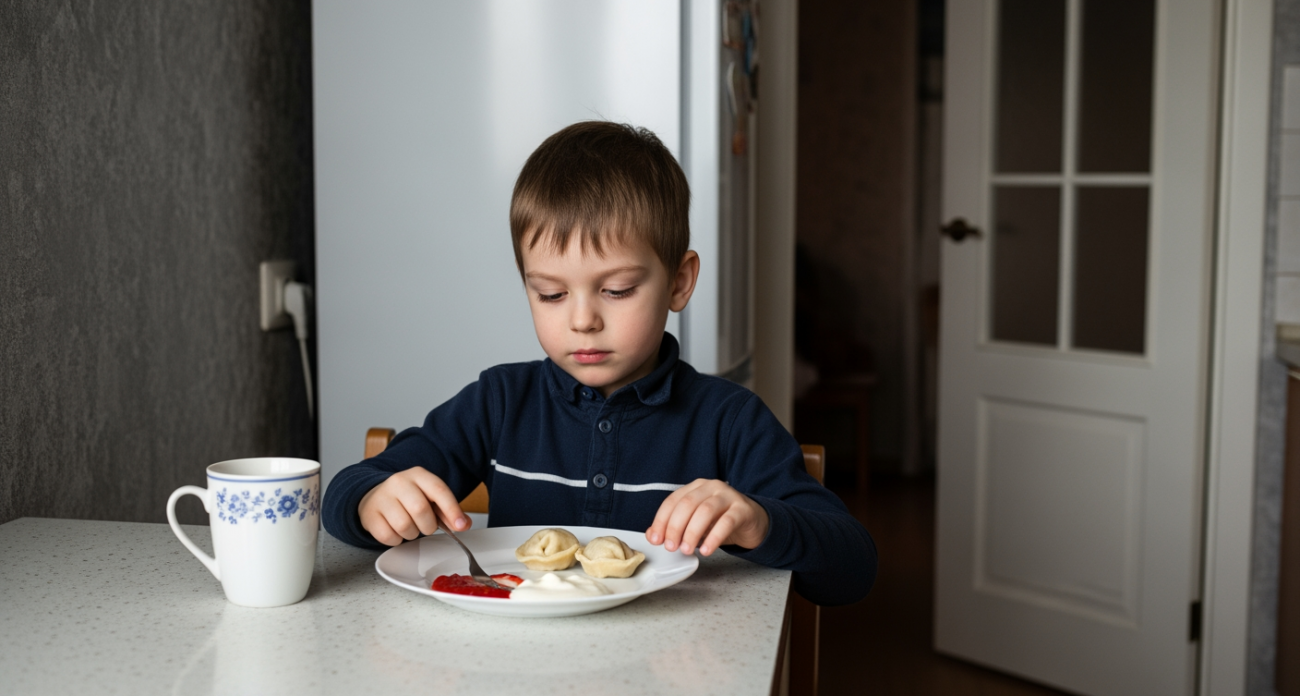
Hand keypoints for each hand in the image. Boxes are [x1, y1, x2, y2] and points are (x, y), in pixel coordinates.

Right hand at [358, 467, 469, 545]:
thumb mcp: (429, 498)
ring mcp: (382, 497)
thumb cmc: (408, 499)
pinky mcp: (369, 514)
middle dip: (428, 526)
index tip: (460, 526)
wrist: (375, 496)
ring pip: (404, 526)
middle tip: (426, 526)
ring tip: (409, 526)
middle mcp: (399, 482)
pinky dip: (396, 540)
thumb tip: (463, 524)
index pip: (439, 490)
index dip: (452, 510)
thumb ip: (448, 511)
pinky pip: (388, 536)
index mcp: (419, 475)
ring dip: (411, 534)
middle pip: (420, 510)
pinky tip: (395, 530)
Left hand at [645, 479, 769, 555]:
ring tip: (687, 550)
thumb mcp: (696, 524)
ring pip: (705, 511)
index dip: (661, 520)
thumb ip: (675, 527)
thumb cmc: (721, 522)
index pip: (673, 501)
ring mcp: (728, 495)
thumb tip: (653, 535)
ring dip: (692, 532)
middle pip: (687, 504)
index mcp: (696, 487)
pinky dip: (714, 537)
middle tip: (671, 547)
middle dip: (675, 527)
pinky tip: (707, 550)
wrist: (753, 522)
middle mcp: (711, 487)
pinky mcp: (742, 509)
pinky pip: (726, 522)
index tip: (656, 539)